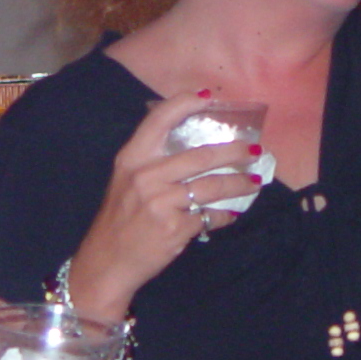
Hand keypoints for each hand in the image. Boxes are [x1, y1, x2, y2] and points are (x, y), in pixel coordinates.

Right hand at [69, 91, 260, 314]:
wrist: (107, 262)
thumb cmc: (119, 219)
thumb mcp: (126, 180)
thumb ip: (152, 161)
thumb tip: (195, 145)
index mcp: (132, 159)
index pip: (159, 119)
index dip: (185, 103)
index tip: (209, 97)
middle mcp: (146, 176)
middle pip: (201, 156)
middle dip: (234, 152)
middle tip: (254, 150)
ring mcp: (161, 202)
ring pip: (212, 186)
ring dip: (238, 184)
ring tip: (253, 183)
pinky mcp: (174, 228)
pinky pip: (209, 216)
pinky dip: (222, 215)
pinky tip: (229, 214)